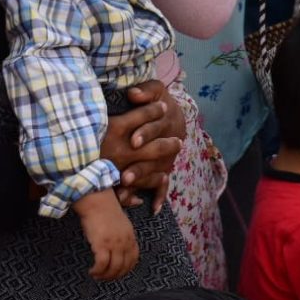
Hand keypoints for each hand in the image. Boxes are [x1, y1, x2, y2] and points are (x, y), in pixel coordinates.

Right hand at [75, 192, 139, 280]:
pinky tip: (92, 271)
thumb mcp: (120, 224)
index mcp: (131, 236)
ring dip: (104, 276)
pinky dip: (97, 271)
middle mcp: (125, 241)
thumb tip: (120, 248)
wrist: (97, 201)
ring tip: (96, 275)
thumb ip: (123, 236)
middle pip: (124, 266)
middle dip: (114, 276)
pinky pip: (102, 264)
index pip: (134, 259)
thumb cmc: (105, 210)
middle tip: (104, 278)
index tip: (117, 273)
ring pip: (113, 268)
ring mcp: (114, 243)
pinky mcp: (102, 244)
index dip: (126, 269)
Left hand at [100, 80, 184, 211]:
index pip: (153, 128)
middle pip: (153, 155)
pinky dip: (159, 196)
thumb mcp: (154, 90)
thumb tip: (133, 93)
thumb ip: (145, 91)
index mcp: (161, 122)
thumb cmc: (156, 101)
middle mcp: (165, 143)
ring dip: (142, 181)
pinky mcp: (163, 169)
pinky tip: (154, 209)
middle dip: (140, 165)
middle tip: (126, 175)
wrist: (173, 113)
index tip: (134, 141)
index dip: (144, 134)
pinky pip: (162, 185)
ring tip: (128, 188)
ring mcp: (164, 158)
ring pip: (154, 172)